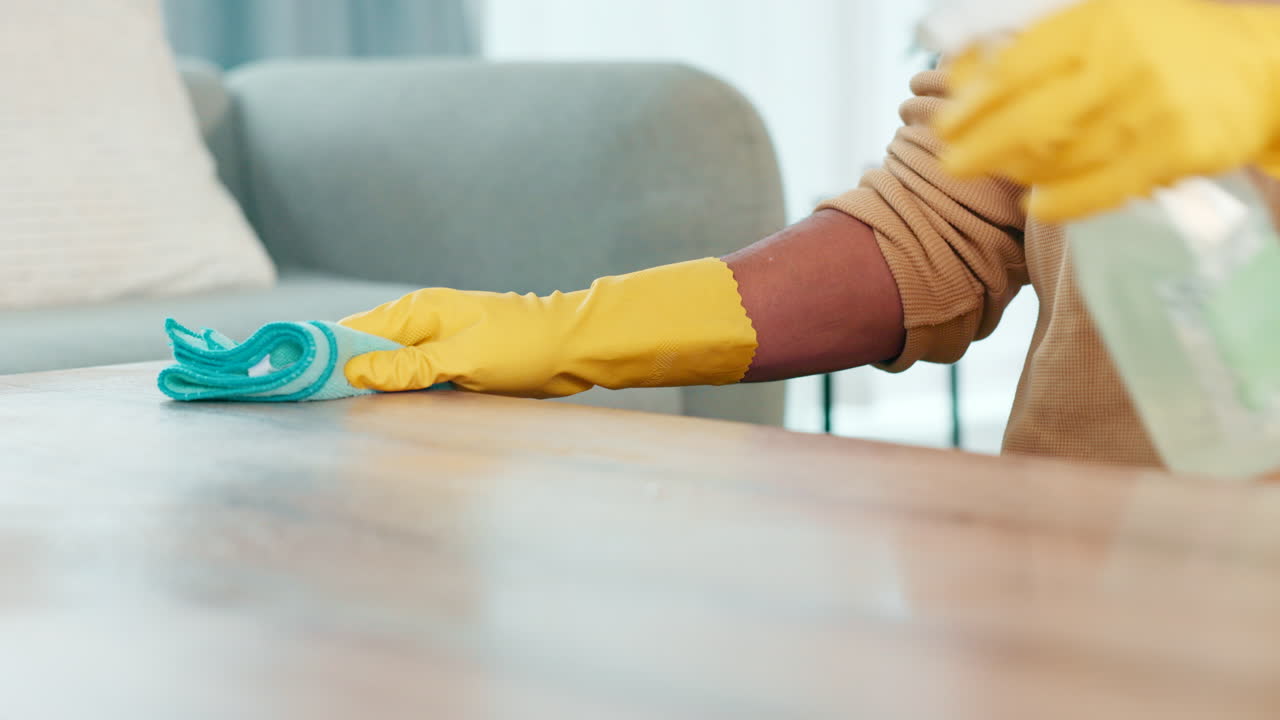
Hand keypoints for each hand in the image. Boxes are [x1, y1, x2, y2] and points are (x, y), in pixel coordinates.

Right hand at [339, 259, 757, 397]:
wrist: (573, 346)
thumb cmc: (524, 348)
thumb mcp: (464, 361)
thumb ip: (409, 368)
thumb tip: (354, 372)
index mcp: (417, 312)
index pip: (351, 332)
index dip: (320, 355)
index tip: (288, 379)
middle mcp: (419, 321)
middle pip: (360, 349)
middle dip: (333, 374)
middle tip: (300, 404)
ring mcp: (434, 340)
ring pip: (382, 365)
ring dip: (362, 386)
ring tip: (327, 413)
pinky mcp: (449, 359)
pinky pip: (406, 375)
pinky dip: (390, 390)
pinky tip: (376, 411)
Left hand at [935, 0, 1279, 221]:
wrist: (1263, 68)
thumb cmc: (1169, 44)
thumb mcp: (1110, 20)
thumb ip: (1044, 45)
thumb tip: (964, 73)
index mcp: (1100, 22)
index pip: (1015, 67)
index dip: (973, 101)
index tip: (945, 122)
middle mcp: (1122, 63)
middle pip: (1027, 119)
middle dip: (979, 146)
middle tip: (950, 163)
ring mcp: (1149, 110)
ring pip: (1060, 157)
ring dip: (1020, 171)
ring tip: (1002, 172)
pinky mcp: (1174, 151)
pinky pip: (1100, 188)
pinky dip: (1062, 201)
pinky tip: (1037, 203)